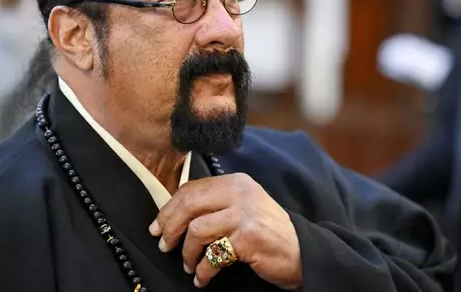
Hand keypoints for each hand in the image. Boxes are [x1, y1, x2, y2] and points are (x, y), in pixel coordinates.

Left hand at [149, 173, 301, 289]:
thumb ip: (215, 205)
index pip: (191, 189)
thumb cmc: (268, 233)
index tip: (157, 227)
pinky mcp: (248, 237)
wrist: (303, 252)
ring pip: (197, 230)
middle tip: (164, 246)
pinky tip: (203, 277)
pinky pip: (213, 254)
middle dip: (170, 228)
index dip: (168, 209)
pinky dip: (203, 270)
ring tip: (189, 266)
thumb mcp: (243, 208)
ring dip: (187, 253)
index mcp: (236, 182)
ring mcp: (245, 213)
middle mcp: (240, 192)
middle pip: (189, 205)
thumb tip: (173, 216)